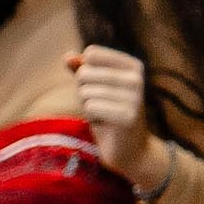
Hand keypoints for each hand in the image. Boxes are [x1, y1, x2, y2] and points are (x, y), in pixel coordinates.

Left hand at [66, 47, 161, 189]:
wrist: (130, 148)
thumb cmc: (108, 115)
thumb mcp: (95, 88)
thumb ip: (82, 70)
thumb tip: (66, 56)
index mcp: (132, 65)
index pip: (90, 55)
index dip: (84, 75)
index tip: (98, 89)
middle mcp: (136, 77)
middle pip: (85, 74)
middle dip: (84, 93)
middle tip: (100, 106)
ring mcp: (135, 96)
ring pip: (86, 92)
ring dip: (88, 107)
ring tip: (104, 115)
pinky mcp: (128, 115)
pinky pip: (91, 107)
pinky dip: (92, 117)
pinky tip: (106, 124)